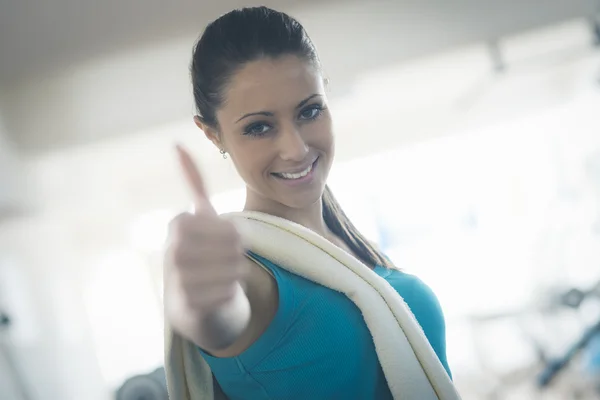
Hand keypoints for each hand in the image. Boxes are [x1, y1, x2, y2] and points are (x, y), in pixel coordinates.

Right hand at [164, 145, 248, 329]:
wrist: (194, 306)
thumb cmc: (202, 255)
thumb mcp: (200, 218)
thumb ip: (193, 183)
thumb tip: (177, 144)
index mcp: (179, 225)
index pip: (233, 228)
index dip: (237, 238)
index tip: (226, 244)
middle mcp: (173, 250)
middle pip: (235, 249)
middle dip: (237, 257)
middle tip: (227, 263)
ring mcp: (178, 280)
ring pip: (233, 272)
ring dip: (234, 276)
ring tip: (223, 278)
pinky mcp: (187, 307)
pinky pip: (227, 295)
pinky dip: (229, 296)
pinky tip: (218, 295)